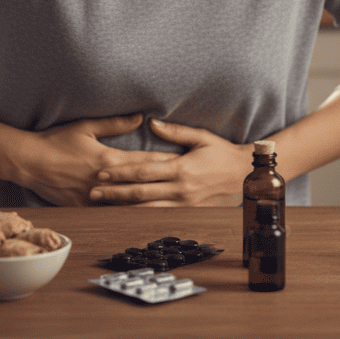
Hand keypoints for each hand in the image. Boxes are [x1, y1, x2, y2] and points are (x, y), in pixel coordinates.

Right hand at [18, 114, 180, 206]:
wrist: (30, 161)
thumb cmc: (56, 141)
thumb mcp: (86, 127)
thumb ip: (115, 124)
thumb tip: (139, 118)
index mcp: (107, 158)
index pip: (143, 161)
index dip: (165, 162)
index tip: (183, 162)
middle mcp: (104, 180)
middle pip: (140, 184)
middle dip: (163, 185)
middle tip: (185, 185)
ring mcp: (94, 196)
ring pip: (127, 203)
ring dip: (148, 203)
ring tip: (170, 205)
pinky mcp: (84, 207)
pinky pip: (109, 213)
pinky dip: (125, 215)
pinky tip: (139, 218)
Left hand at [88, 118, 252, 206]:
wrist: (246, 176)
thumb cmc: (223, 153)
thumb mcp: (201, 137)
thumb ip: (175, 131)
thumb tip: (151, 122)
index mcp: (181, 168)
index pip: (144, 171)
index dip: (121, 172)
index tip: (102, 172)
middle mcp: (181, 189)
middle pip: (141, 192)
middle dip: (115, 193)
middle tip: (94, 191)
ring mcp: (185, 204)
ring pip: (148, 209)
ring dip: (124, 208)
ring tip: (104, 207)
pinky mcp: (189, 213)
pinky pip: (162, 216)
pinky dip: (143, 216)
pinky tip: (128, 216)